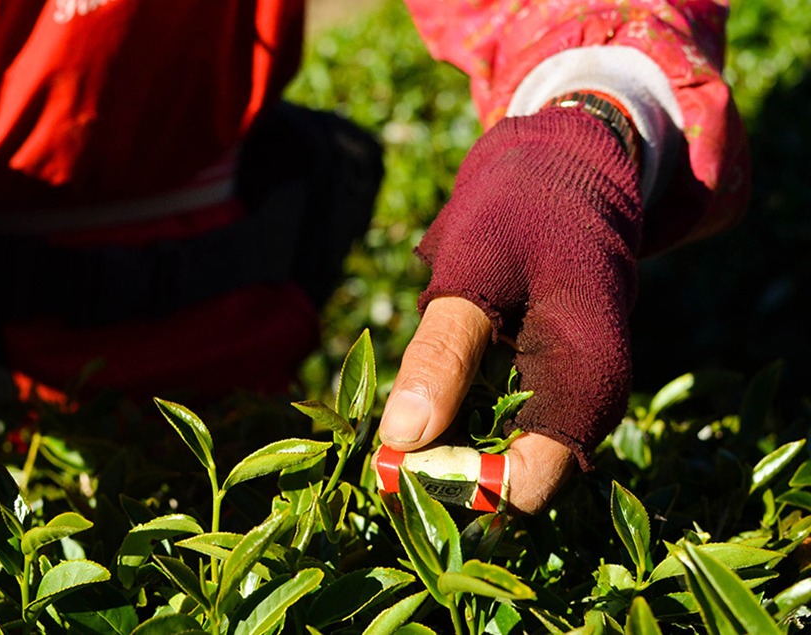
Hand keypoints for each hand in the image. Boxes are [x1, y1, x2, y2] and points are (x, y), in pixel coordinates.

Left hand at [377, 107, 643, 513]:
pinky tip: (416, 392)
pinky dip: (447, 415)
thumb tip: (399, 440)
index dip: (453, 485)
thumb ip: (441, 356)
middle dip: (436, 467)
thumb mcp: (474, 273)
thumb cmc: (523, 212)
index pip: (520, 493)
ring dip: (437, 443)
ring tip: (391, 414)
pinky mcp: (536, 386)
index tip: (395, 457)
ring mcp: (559, 400)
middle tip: (379, 439)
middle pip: (501, 482)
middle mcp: (580, 410)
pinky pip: (486, 424)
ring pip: (488, 454)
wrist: (564, 166)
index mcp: (586, 392)